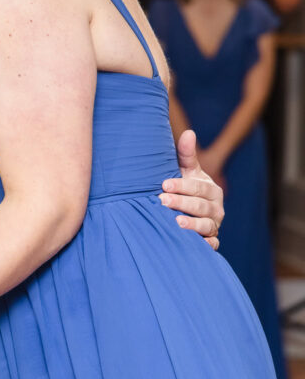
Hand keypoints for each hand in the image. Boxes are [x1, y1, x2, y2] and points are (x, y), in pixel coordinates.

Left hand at [160, 130, 223, 249]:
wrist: (189, 212)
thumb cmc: (184, 187)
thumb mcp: (186, 171)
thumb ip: (185, 154)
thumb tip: (188, 132)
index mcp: (211, 189)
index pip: (197, 187)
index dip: (181, 185)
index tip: (163, 184)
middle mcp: (216, 208)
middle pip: (201, 206)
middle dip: (182, 203)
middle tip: (162, 201)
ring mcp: (214, 225)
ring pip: (207, 226)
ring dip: (192, 225)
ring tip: (176, 223)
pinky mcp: (211, 241)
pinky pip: (212, 245)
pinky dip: (205, 245)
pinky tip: (195, 244)